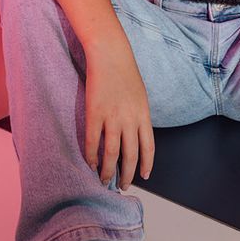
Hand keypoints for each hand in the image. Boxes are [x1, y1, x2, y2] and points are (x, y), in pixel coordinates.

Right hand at [84, 39, 155, 187]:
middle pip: (130, 154)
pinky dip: (91, 155)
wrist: (110, 55)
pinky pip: (92, 141)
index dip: (146, 164)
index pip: (148, 147)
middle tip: (122, 185)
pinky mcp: (94, 113)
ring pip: (111, 153)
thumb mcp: (140, 96)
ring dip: (108, 170)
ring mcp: (112, 117)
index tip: (145, 176)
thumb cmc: (126, 73)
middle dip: (127, 174)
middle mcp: (130, 119)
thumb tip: (136, 135)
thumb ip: (139, 116)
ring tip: (104, 180)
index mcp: (144, 115)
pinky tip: (91, 163)